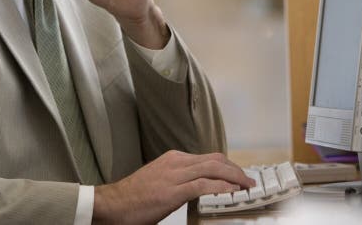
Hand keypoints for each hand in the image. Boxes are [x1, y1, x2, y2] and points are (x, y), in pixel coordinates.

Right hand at [92, 150, 254, 224]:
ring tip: (246, 187)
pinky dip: (221, 187)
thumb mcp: (160, 180)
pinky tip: (231, 192)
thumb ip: (178, 179)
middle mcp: (176, 162)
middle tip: (248, 181)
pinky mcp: (173, 191)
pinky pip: (204, 185)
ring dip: (234, 178)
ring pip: (213, 169)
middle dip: (236, 170)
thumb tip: (198, 187)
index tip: (239, 176)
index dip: (228, 166)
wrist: (112, 204)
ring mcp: (174, 175)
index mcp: (174, 158)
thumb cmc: (133, 197)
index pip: (209, 157)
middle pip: (216, 160)